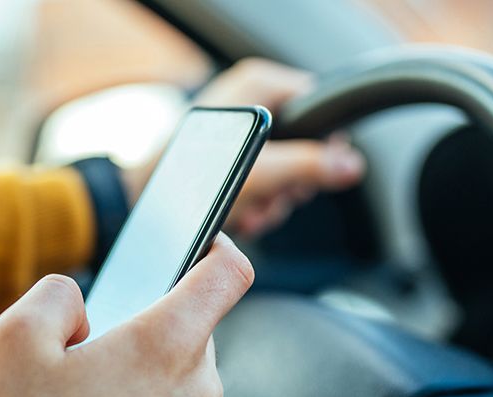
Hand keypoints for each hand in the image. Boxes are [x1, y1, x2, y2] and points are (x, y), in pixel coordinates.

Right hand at [0, 234, 253, 396]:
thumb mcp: (13, 343)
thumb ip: (55, 295)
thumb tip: (77, 302)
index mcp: (166, 345)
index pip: (228, 273)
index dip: (219, 246)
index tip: (205, 242)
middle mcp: (195, 388)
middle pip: (190, 325)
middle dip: (143, 321)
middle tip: (86, 343)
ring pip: (175, 372)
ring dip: (136, 369)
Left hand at [124, 58, 365, 238]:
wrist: (142, 203)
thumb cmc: (188, 179)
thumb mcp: (261, 173)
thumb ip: (310, 167)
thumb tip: (350, 166)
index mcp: (260, 85)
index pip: (321, 103)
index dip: (327, 144)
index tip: (322, 172)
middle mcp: (251, 102)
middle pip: (306, 143)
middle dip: (292, 183)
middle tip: (275, 197)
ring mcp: (241, 133)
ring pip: (286, 169)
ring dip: (274, 201)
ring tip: (251, 211)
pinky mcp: (230, 159)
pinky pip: (264, 181)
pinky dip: (257, 204)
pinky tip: (241, 216)